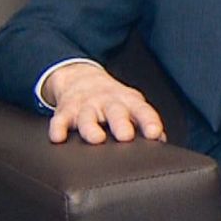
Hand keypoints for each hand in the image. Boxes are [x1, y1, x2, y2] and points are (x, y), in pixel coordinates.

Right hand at [43, 61, 165, 144]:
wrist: (82, 79)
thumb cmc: (114, 101)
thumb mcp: (132, 107)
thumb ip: (146, 123)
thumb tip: (162, 141)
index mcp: (129, 102)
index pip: (142, 111)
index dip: (149, 122)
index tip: (155, 134)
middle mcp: (108, 102)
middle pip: (115, 112)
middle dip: (121, 123)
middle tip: (126, 136)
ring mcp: (86, 106)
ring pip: (88, 117)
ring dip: (91, 128)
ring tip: (96, 139)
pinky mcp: (66, 111)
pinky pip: (60, 119)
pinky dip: (58, 128)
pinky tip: (58, 138)